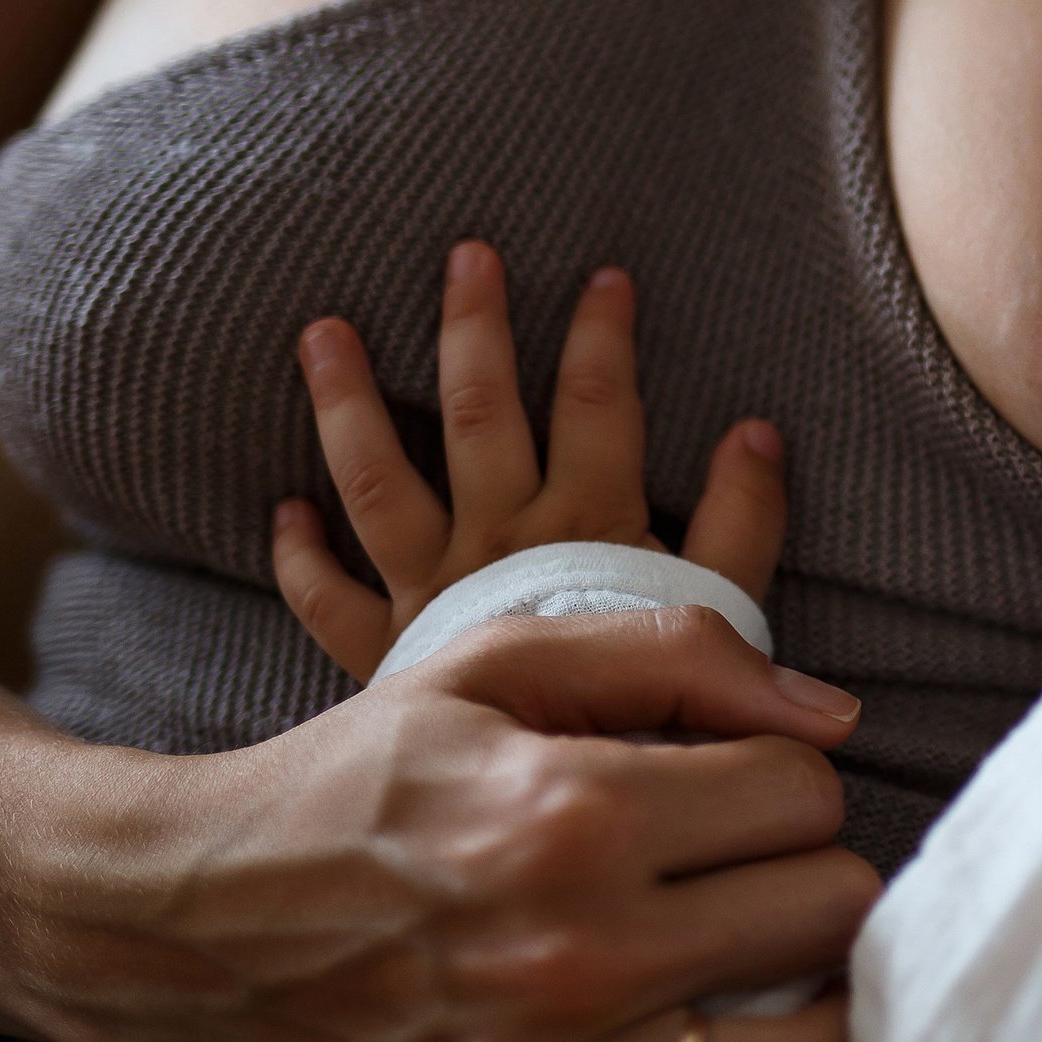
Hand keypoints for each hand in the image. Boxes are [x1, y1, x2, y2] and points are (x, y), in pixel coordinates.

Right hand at [0, 607, 874, 1041]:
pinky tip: (698, 1018)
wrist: (189, 929)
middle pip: (829, 909)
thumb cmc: (357, 780)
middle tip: (740, 860)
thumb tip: (833, 712)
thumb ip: (678, 654)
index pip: (804, 792)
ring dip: (800, 988)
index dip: (785, 770)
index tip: (731, 776)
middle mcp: (577, 951)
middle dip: (801, 868)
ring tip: (748, 948)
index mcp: (570, 811)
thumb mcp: (495, 664)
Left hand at [271, 240, 788, 681]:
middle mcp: (495, 540)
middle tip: (464, 253)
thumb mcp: (718, 605)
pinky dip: (303, 558)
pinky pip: (330, 601)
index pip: (598, 404)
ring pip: (380, 479)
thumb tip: (756, 431)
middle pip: (477, 412)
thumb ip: (742, 521)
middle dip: (474, 328)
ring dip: (348, 403)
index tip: (606, 277)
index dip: (603, 337)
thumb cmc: (652, 702)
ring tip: (321, 331)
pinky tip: (285, 512)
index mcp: (582, 521)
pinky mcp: (385, 648)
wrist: (569, 788)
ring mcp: (430, 590)